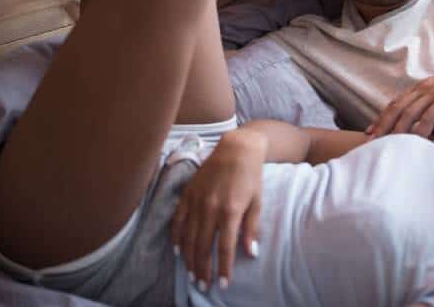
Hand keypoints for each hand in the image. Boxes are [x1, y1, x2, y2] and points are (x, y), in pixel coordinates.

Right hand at [172, 129, 266, 290]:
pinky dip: (177, 237)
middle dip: (203, 269)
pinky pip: (178, 220)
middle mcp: (211, 207)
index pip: (224, 247)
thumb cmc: (251, 176)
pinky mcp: (188, 194)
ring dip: (189, 259)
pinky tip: (178, 251)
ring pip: (189, 237)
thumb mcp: (257, 202)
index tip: (222, 284)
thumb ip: (251, 228)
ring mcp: (197, 200)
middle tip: (203, 285)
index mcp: (230, 211)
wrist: (237, 148)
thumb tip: (251, 253)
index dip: (222, 268)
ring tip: (192, 274)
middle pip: (203, 246)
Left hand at [367, 59, 433, 137]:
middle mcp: (423, 89)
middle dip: (382, 125)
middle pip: (396, 108)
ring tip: (387, 144)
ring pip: (409, 113)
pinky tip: (415, 142)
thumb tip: (425, 133)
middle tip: (370, 142)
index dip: (382, 117)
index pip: (395, 103)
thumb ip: (433, 114)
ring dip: (396, 130)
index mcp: (421, 88)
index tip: (370, 131)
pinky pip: (429, 116)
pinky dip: (420, 130)